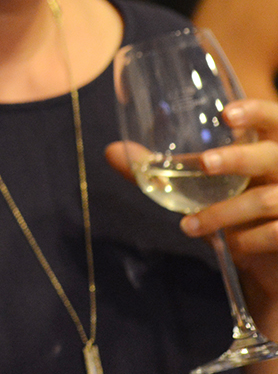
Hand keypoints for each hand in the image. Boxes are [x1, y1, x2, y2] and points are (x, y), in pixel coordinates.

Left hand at [105, 100, 277, 256]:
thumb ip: (163, 168)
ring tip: (188, 225)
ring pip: (267, 200)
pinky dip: (245, 240)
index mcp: (271, 148)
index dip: (256, 112)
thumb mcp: (203, 188)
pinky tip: (225, 245)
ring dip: (223, 213)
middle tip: (204, 163)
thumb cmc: (235, 210)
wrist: (267, 261)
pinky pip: (275, 233)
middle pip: (273, 155)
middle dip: (238, 157)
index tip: (224, 113)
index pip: (275, 118)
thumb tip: (112, 151)